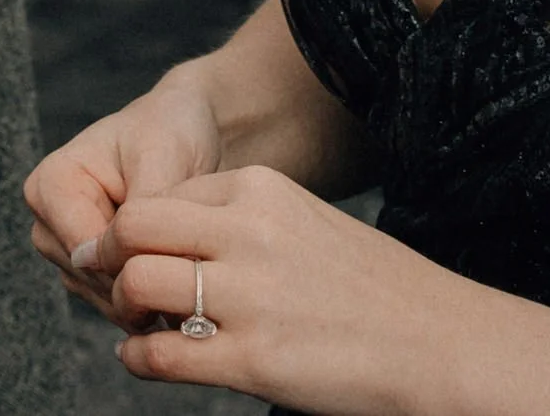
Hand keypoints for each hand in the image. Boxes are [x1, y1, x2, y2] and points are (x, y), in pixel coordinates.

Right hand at [25, 78, 222, 316]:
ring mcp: (66, 251)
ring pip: (104, 299)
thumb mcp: (160, 158)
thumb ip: (142, 213)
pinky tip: (181, 283)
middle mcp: (49, 222)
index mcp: (51, 184)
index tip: (183, 259)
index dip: (134, 263)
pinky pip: (116, 305)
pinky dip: (148, 301)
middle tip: (195, 269)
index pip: (85, 250)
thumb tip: (129, 269)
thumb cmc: (166, 132)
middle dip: (143, 283)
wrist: (180, 132)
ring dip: (148, 297)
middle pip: (92, 280)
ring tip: (192, 271)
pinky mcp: (89, 271)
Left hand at [80, 164, 446, 411]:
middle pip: (134, 226)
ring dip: (124, 308)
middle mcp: (248, 232)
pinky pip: (162, 354)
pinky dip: (138, 358)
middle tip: (110, 279)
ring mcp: (249, 297)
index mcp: (260, 188)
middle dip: (111, 255)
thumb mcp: (300, 221)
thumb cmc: (369, 287)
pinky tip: (144, 359)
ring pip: (137, 283)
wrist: (439, 343)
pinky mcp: (254, 360)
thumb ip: (239, 221)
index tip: (130, 252)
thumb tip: (171, 240)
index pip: (161, 195)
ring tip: (135, 324)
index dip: (138, 229)